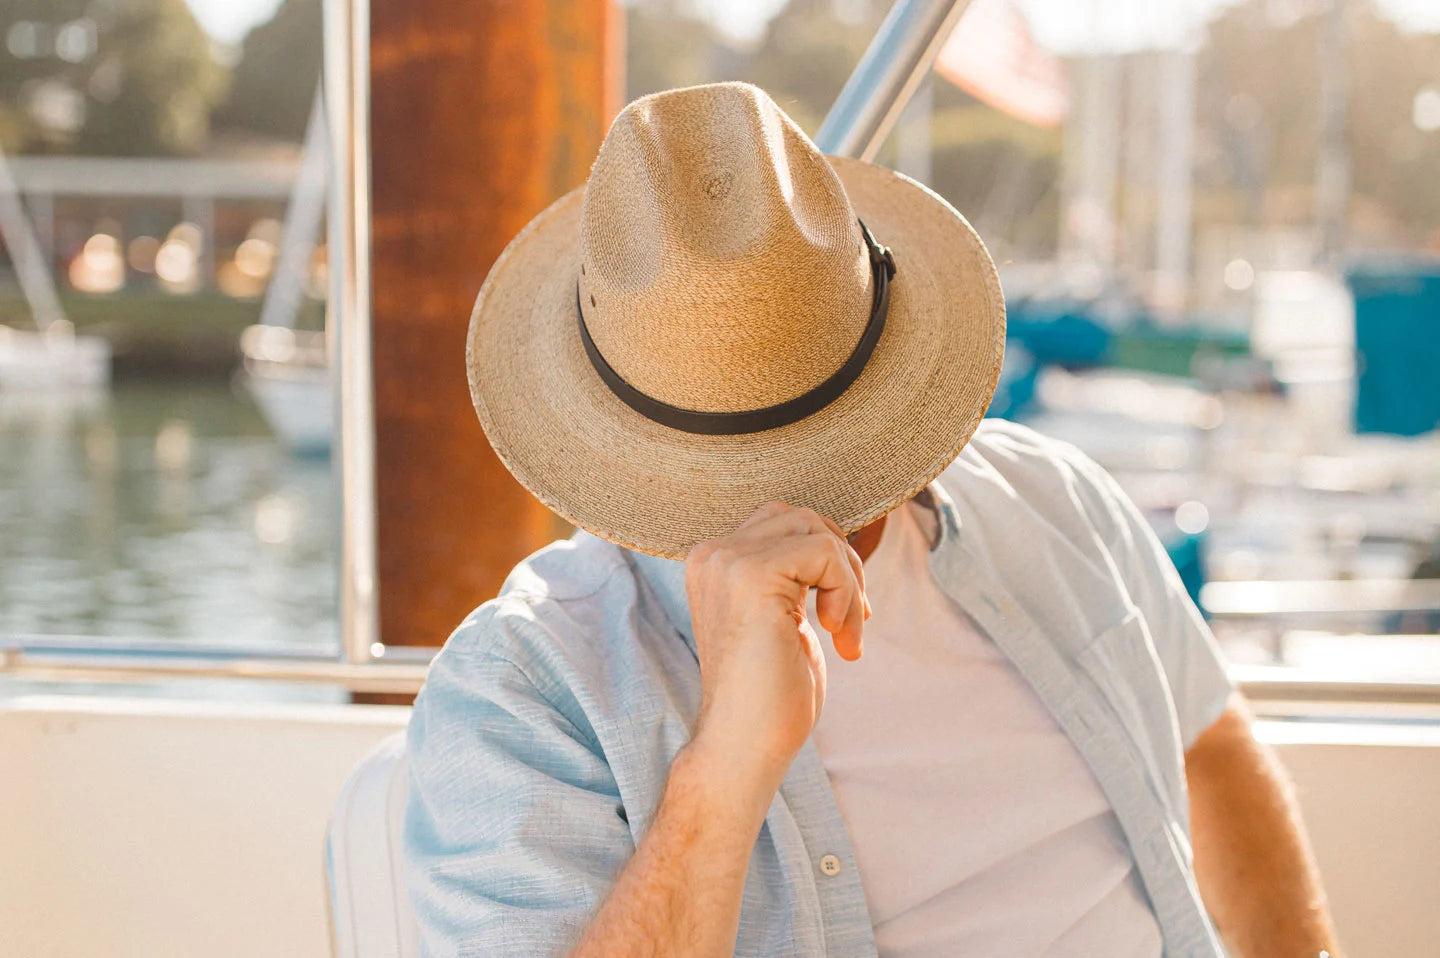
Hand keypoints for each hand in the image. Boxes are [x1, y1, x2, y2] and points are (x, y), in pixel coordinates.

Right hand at [682, 501, 869, 812]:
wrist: (744, 746)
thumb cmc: (769, 694)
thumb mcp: (781, 616)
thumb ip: (792, 574)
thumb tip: (838, 537)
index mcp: (714, 562)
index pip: (785, 522)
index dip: (827, 561)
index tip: (841, 615)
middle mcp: (713, 554)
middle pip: (802, 518)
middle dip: (841, 564)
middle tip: (850, 622)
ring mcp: (727, 562)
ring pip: (817, 531)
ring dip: (848, 580)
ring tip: (846, 632)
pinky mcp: (752, 576)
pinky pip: (825, 552)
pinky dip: (847, 592)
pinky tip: (837, 635)